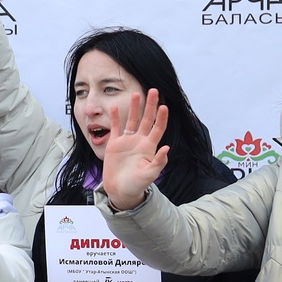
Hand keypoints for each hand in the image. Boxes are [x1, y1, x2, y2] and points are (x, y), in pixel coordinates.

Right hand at [98, 88, 171, 206]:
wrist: (120, 190)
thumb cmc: (137, 184)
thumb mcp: (150, 174)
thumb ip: (158, 162)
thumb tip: (166, 147)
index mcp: (150, 147)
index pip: (158, 128)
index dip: (161, 117)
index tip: (164, 106)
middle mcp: (139, 141)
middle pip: (147, 119)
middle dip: (150, 105)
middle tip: (154, 90)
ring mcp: (127, 141)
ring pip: (132, 120)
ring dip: (135, 107)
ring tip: (136, 94)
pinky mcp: (114, 144)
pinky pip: (116, 128)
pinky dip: (116, 118)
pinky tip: (116, 107)